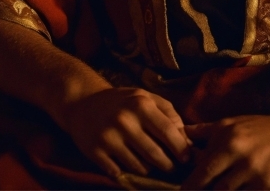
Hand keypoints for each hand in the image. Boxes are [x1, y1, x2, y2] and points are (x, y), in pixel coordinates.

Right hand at [63, 87, 190, 178]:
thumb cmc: (120, 101)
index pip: (169, 132)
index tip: (187, 158)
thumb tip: (185, 136)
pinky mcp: (95, 152)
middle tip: (171, 167)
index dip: (181, 148)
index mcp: (141, 104)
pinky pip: (119, 172)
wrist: (82, 102)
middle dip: (168, 165)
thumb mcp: (144, 96)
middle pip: (156, 154)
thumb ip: (167, 112)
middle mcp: (125, 121)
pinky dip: (127, 172)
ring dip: (148, 169)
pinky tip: (128, 165)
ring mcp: (109, 138)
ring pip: (139, 167)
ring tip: (150, 164)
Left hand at [182, 112, 269, 189]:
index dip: (190, 182)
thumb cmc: (262, 129)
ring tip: (219, 188)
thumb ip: (207, 131)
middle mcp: (234, 149)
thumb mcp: (233, 123)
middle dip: (197, 190)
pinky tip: (238, 188)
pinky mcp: (263, 182)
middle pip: (206, 180)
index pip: (200, 164)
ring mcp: (249, 167)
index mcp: (224, 135)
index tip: (185, 190)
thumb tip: (183, 133)